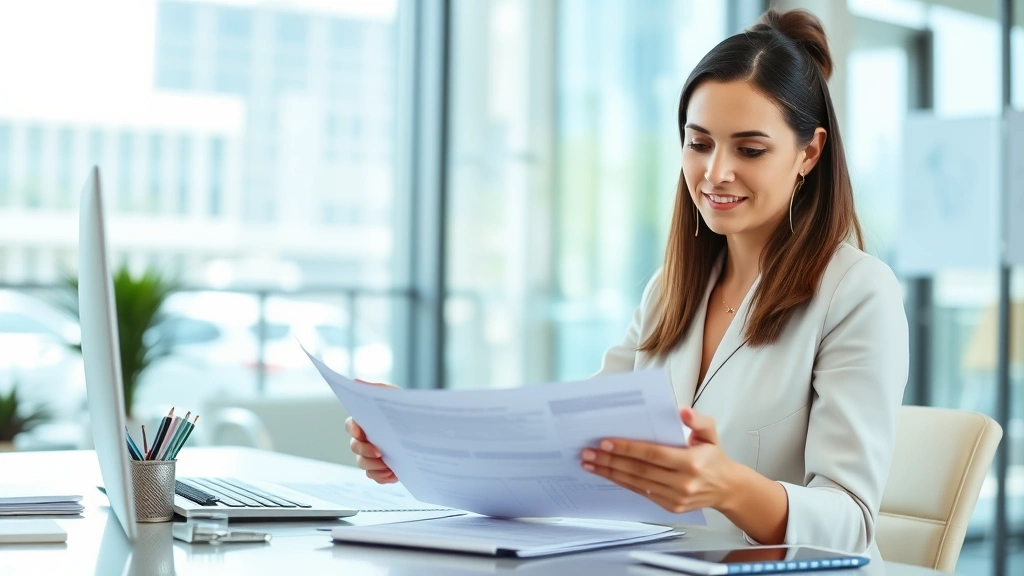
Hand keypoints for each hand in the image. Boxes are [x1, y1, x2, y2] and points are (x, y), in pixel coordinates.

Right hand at [346, 379, 398, 483]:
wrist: (427, 430)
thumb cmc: (408, 410)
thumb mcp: (396, 396)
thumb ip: (378, 389)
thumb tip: (357, 382)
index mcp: (366, 422)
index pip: (350, 425)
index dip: (352, 429)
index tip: (360, 433)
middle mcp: (365, 439)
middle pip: (355, 448)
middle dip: (365, 451)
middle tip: (380, 453)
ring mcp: (371, 455)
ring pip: (363, 464)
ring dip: (374, 467)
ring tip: (390, 466)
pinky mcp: (381, 469)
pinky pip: (374, 477)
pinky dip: (382, 477)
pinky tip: (394, 474)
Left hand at [579, 407, 736, 513]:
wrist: (727, 488)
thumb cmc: (714, 456)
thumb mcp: (711, 433)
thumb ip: (698, 420)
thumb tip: (681, 411)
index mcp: (691, 463)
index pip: (653, 454)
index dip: (628, 449)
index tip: (605, 442)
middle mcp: (683, 483)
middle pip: (639, 470)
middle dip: (610, 461)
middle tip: (587, 453)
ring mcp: (675, 498)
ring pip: (636, 483)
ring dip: (610, 473)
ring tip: (590, 464)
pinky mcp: (670, 507)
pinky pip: (641, 492)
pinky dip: (622, 483)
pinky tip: (607, 474)